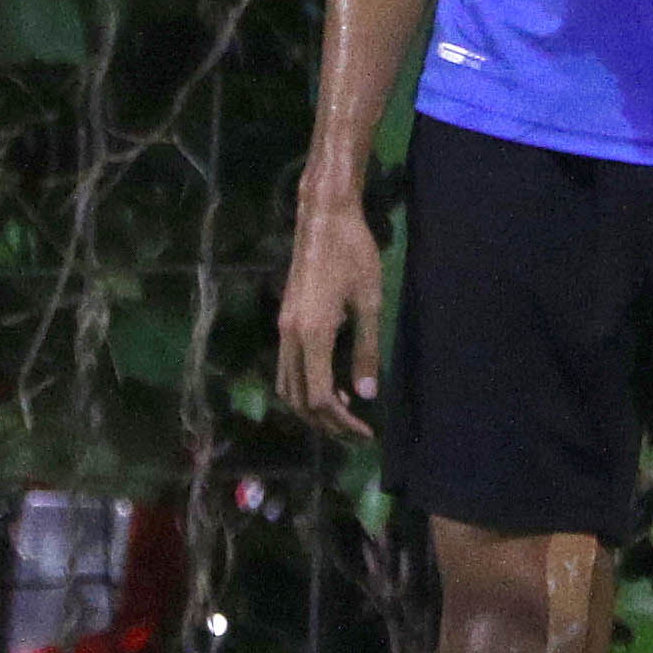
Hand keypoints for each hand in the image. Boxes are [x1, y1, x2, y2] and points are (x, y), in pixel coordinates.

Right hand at [273, 193, 385, 440]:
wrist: (323, 220)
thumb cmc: (354, 255)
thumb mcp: (370, 303)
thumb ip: (367, 350)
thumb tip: (365, 394)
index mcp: (311, 334)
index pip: (319, 396)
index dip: (342, 422)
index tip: (367, 432)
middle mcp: (289, 336)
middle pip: (297, 398)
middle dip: (325, 422)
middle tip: (356, 433)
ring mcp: (282, 328)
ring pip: (286, 385)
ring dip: (310, 408)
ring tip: (343, 416)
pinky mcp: (284, 320)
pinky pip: (286, 367)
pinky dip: (303, 387)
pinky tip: (330, 387)